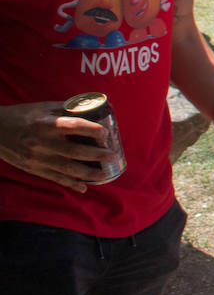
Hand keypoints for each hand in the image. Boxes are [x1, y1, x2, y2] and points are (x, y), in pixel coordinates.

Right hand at [0, 101, 114, 191]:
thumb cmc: (21, 116)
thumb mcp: (42, 108)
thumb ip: (65, 109)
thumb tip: (90, 107)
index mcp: (45, 124)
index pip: (73, 126)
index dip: (91, 130)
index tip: (106, 133)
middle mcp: (41, 142)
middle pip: (74, 151)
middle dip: (96, 155)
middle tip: (112, 156)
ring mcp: (36, 158)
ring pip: (66, 168)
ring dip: (88, 173)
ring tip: (104, 173)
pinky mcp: (32, 168)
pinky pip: (54, 178)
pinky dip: (70, 184)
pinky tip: (84, 187)